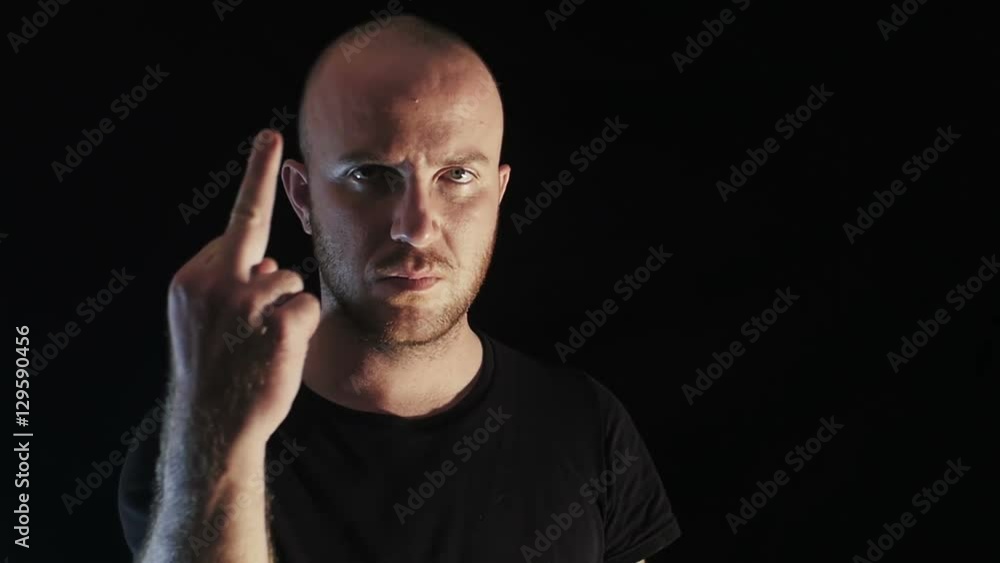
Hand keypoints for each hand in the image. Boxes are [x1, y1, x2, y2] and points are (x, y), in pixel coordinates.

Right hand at [166, 129, 319, 445]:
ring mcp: (247, 301)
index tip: (268, 139)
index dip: (255, 182)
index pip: (235, 227)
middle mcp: (215, 281)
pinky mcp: (279, 321)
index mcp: (194, 278)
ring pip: (290, 279)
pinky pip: (307, 306)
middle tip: (269, 140)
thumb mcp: (209, 322)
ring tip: (259, 346)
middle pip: (257, 237)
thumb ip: (234, 285)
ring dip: (285, 310)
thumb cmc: (217, 373)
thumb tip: (270, 262)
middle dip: (261, 202)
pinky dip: (301, 329)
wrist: (213, 425)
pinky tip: (278, 352)